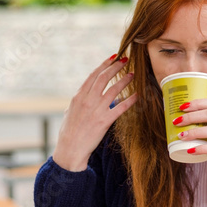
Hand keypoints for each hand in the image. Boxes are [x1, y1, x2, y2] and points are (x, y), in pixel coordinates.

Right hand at [52, 55, 136, 171]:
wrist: (70, 149)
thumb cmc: (69, 131)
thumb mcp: (70, 111)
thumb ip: (80, 100)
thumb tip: (86, 92)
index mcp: (78, 96)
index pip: (93, 75)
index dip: (104, 65)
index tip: (113, 57)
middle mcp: (87, 100)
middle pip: (104, 78)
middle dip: (116, 67)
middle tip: (126, 60)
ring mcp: (96, 110)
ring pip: (113, 90)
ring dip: (124, 80)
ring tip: (133, 74)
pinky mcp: (104, 121)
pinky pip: (121, 108)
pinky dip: (130, 100)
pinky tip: (138, 95)